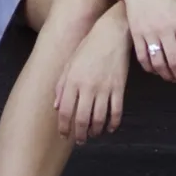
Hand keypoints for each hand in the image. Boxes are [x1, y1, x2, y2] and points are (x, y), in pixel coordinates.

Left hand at [54, 4, 130, 143]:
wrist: (112, 35)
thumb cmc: (88, 48)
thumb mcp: (70, 64)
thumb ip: (62, 86)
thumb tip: (56, 107)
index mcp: (72, 81)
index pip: (65, 111)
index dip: (64, 126)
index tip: (64, 135)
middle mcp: (87, 88)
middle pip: (82, 119)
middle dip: (80, 134)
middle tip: (80, 140)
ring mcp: (104, 89)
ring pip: (99, 119)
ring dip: (95, 131)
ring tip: (93, 134)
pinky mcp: (119, 88)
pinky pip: (116, 112)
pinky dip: (113, 123)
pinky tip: (110, 128)